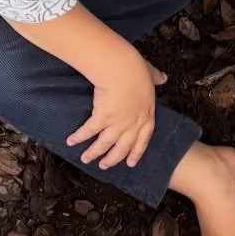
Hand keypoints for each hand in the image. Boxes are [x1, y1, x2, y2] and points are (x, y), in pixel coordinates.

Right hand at [67, 48, 166, 169]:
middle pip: (123, 147)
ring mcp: (118, 123)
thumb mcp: (150, 75)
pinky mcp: (102, 118)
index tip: (130, 163)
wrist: (122, 70)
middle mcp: (132, 124)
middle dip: (113, 158)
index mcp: (146, 116)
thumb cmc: (136, 70)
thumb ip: (155, 78)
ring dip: (94, 153)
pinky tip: (71, 141)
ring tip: (86, 159)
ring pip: (105, 143)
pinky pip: (89, 131)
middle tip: (104, 166)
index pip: (143, 139)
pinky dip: (79, 137)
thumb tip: (163, 77)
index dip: (136, 152)